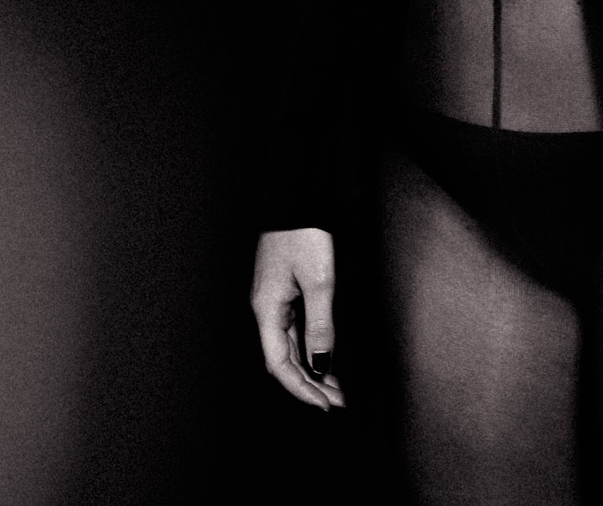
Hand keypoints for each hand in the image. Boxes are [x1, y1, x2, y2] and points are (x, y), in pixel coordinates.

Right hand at [251, 228, 346, 410]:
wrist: (298, 196)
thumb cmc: (304, 232)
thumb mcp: (319, 280)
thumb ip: (320, 324)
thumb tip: (320, 362)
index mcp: (266, 308)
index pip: (279, 364)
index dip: (301, 388)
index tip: (325, 406)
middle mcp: (265, 306)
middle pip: (283, 358)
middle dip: (309, 384)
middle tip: (337, 402)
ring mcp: (273, 297)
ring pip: (289, 345)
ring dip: (310, 368)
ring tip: (335, 387)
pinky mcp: (283, 288)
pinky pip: (293, 327)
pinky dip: (309, 346)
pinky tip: (324, 356)